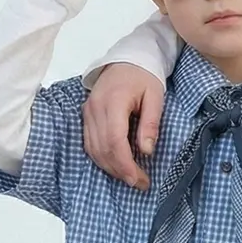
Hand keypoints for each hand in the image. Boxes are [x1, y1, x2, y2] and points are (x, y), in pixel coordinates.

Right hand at [82, 60, 164, 190]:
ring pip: (93, 148)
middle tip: (139, 183)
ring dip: (110, 167)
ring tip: (129, 177)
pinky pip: (89, 143)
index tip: (139, 179)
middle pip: (102, 148)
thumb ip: (151, 123)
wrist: (128, 59)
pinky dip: (101, 157)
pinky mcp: (86, 115)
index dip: (125, 164)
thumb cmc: (144, 77)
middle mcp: (95, 108)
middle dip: (120, 170)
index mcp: (113, 102)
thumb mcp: (155, 97)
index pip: (114, 140)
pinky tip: (115, 165)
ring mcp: (87, 112)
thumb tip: (147, 151)